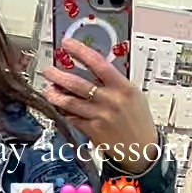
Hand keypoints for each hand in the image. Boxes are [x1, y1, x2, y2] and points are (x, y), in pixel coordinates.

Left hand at [42, 39, 158, 171]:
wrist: (142, 148)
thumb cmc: (138, 119)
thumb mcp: (133, 94)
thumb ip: (114, 81)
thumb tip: (93, 66)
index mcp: (123, 88)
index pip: (98, 64)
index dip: (80, 52)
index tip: (68, 45)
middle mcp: (111, 101)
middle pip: (78, 84)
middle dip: (59, 75)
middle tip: (49, 71)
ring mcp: (101, 116)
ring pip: (70, 102)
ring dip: (56, 95)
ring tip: (48, 90)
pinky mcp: (93, 130)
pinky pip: (73, 118)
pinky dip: (64, 111)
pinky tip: (59, 107)